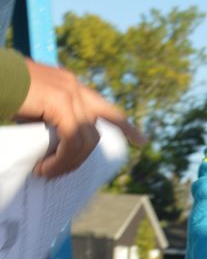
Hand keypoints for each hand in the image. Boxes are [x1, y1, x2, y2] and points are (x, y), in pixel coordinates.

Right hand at [15, 58, 145, 176]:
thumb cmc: (2, 93)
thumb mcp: (30, 109)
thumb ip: (49, 122)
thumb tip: (57, 148)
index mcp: (68, 85)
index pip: (104, 106)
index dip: (124, 125)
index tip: (142, 141)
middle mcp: (73, 86)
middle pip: (97, 127)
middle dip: (85, 156)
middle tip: (64, 173)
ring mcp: (69, 93)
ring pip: (85, 139)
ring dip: (68, 162)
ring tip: (47, 172)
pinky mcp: (60, 102)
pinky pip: (71, 140)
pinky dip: (60, 158)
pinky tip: (45, 167)